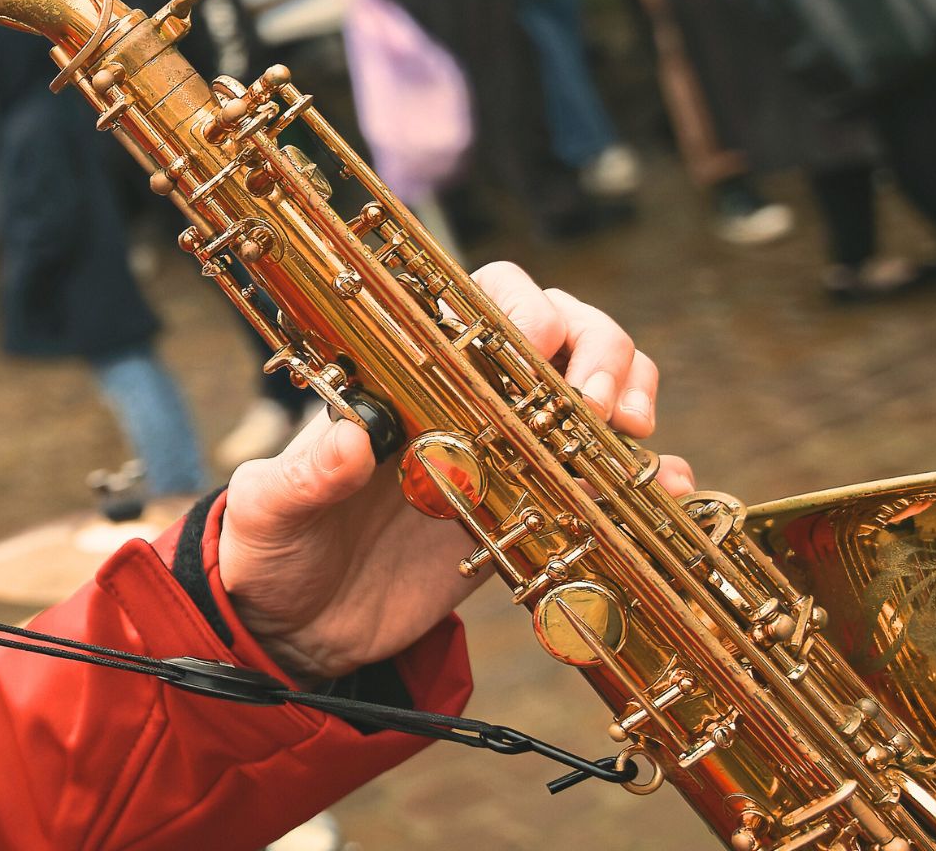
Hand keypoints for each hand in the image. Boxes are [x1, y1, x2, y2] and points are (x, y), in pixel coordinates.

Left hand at [217, 262, 694, 685]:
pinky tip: (664, 485)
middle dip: (593, 345)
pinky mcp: (534, 504)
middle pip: (554, 323)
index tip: (536, 346)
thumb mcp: (270, 513)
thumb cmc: (272, 551)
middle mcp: (460, 397)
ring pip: (591, 380)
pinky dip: (647, 469)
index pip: (471, 305)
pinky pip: (605, 469)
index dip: (517, 309)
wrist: (299, 630)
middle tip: (597, 405)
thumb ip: (302, 476)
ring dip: (628, 386)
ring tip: (629, 430)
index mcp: (398, 376)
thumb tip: (347, 437)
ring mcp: (504, 447)